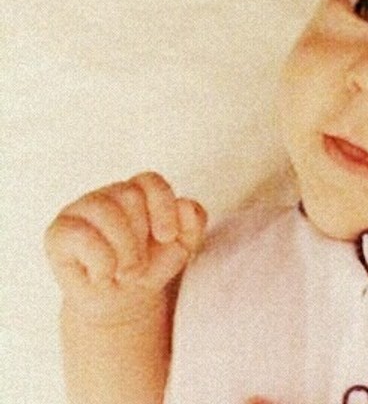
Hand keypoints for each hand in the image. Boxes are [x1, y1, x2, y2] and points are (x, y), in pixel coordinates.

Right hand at [45, 172, 206, 323]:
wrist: (122, 300)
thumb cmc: (151, 265)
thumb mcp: (183, 246)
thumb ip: (194, 222)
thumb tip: (184, 204)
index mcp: (139, 192)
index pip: (150, 180)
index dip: (162, 206)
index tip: (167, 237)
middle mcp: (110, 195)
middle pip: (128, 195)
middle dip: (139, 238)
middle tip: (138, 265)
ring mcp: (82, 209)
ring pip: (104, 209)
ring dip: (122, 249)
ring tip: (124, 271)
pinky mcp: (59, 231)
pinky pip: (79, 233)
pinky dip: (100, 260)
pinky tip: (103, 274)